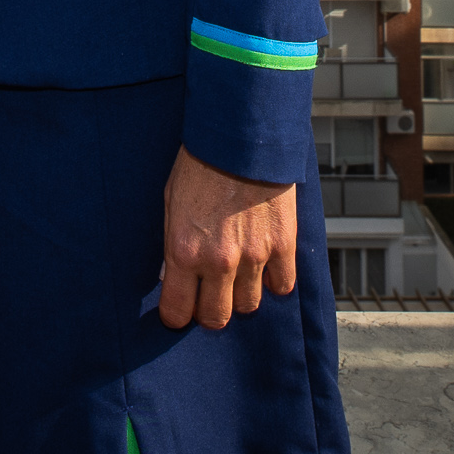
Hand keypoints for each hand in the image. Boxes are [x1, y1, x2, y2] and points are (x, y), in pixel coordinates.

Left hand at [158, 147, 296, 331]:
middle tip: (209, 295)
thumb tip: (171, 276)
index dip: (177, 314)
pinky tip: (264, 265)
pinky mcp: (282, 246)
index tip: (180, 309)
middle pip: (216, 318)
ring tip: (237, 274)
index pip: (177, 311)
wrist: (240, 136)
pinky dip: (273, 281)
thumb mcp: (171, 202)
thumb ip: (172, 244)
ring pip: (249, 305)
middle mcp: (218, 261)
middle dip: (210, 311)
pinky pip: (282, 286)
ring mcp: (253, 256)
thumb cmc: (201, 163)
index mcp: (184, 250)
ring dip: (242, 294)